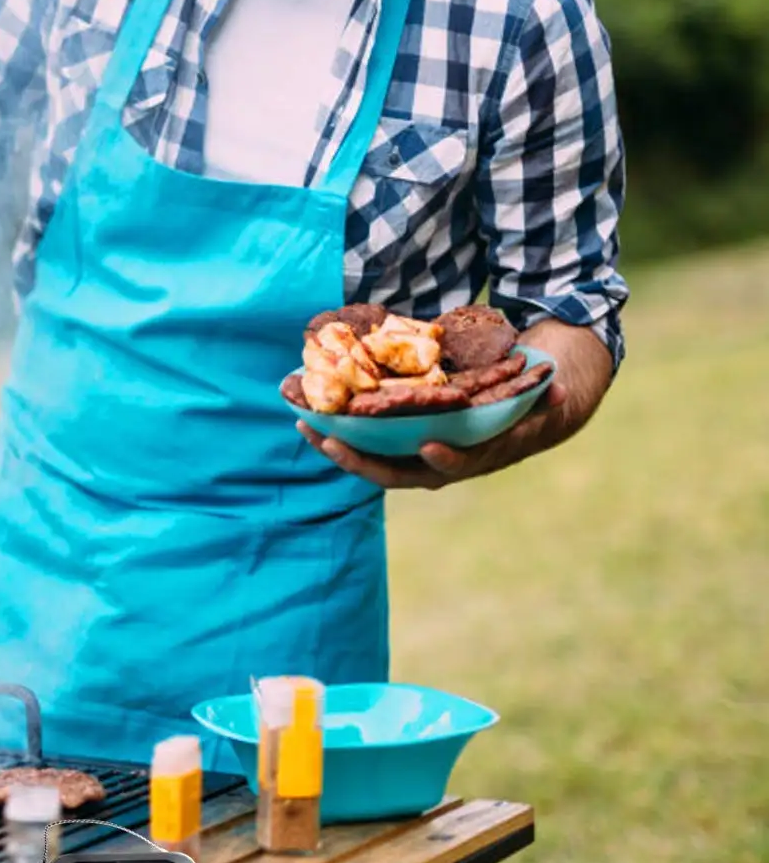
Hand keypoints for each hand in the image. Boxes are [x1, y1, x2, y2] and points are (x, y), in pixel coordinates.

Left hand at [296, 380, 568, 490]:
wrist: (527, 409)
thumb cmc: (535, 402)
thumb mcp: (546, 399)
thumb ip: (547, 398)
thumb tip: (557, 390)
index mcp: (480, 454)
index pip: (461, 465)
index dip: (445, 460)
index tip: (429, 447)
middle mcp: (445, 462)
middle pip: (399, 472)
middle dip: (362, 460)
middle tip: (330, 440)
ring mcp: (420, 454)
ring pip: (375, 460)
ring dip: (339, 446)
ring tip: (305, 426)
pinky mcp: (402, 442)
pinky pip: (367, 442)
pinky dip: (340, 430)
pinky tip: (310, 414)